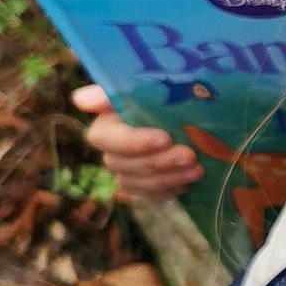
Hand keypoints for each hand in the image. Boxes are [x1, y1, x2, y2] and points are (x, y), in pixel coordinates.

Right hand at [72, 84, 202, 199]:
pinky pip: (150, 197)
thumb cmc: (176, 98)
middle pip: (122, 164)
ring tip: (197, 169)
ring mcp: (127, 171)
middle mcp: (112, 148)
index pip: (103, 137)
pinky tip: (190, 180)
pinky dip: (171, 190)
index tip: (164, 139)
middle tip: (190, 155)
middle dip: (158, 161)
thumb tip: (80, 99)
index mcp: (109, 120)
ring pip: (136, 183)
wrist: (205, 121)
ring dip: (168, 177)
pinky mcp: (144, 188)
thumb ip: (116, 91)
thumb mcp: (154, 87)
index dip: (132, 142)